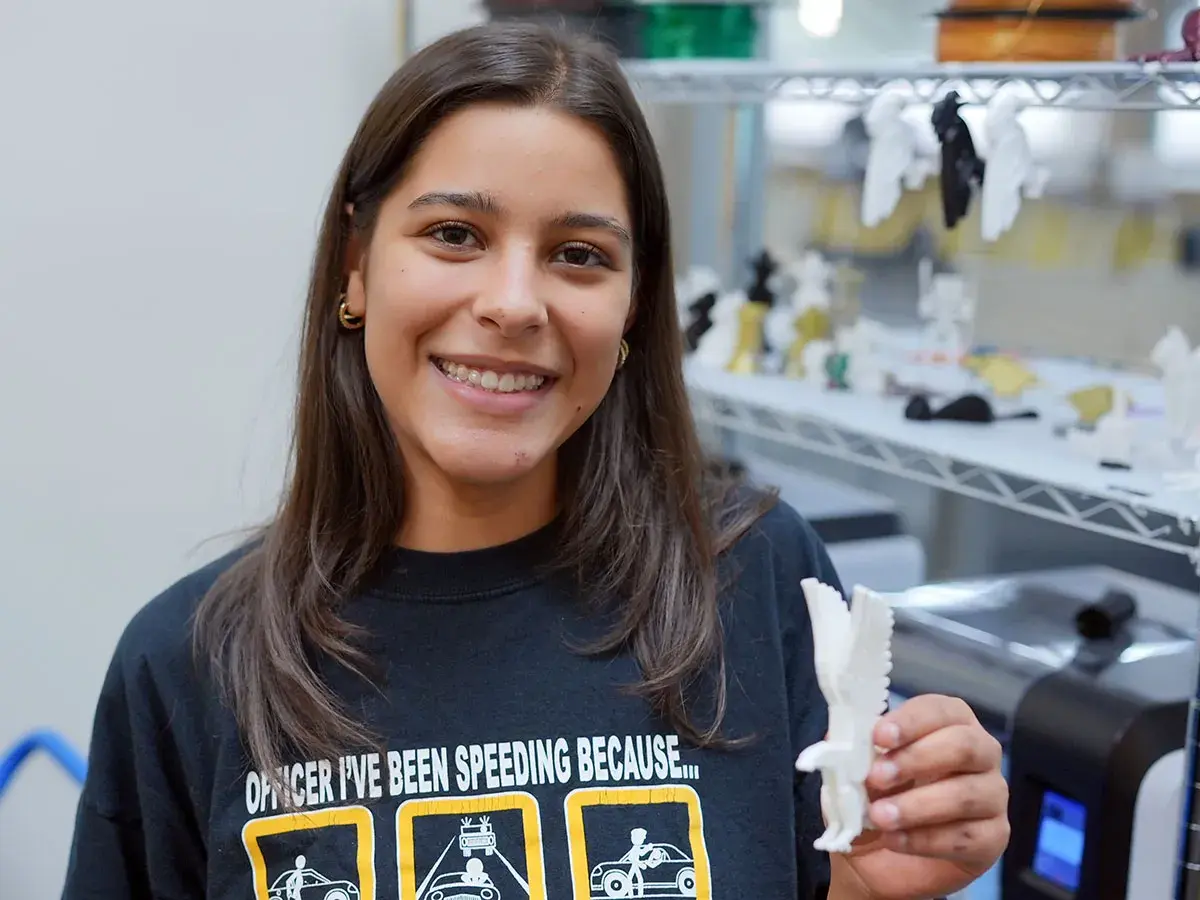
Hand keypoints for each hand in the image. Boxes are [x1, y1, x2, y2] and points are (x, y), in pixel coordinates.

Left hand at [832, 694, 1009, 899]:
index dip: (911, 721)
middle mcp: (980, 755)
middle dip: (916, 759)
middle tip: (877, 777)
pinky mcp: (992, 838)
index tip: (879, 736)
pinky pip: (966, 837)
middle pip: (964, 745)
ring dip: (916, 805)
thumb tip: (842, 739)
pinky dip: (925, 839)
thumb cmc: (872, 799)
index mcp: (948, 724)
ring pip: (965, 794)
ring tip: (879, 817)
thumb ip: (852, 749)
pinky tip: (895, 840)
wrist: (875, 858)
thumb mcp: (853, 769)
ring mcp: (991, 797)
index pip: (940, 710)